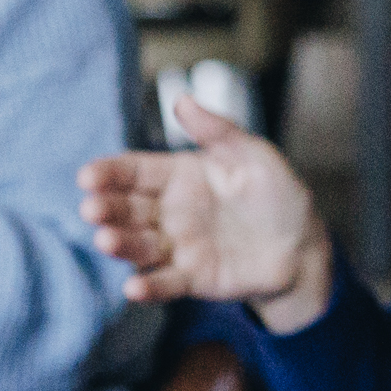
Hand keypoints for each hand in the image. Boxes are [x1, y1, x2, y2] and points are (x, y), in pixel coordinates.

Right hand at [78, 98, 334, 329]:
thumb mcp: (252, 154)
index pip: (134, 171)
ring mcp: (177, 247)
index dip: (109, 173)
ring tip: (106, 241)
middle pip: (128, 209)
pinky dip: (148, 288)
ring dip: (120, 244)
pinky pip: (165, 283)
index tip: (88, 176)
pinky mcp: (191, 279)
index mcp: (177, 176)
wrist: (302, 245)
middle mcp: (168, 212)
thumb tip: (182, 101)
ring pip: (139, 245)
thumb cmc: (276, 193)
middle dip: (106, 208)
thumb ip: (217, 131)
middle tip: (91, 209)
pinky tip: (133, 288)